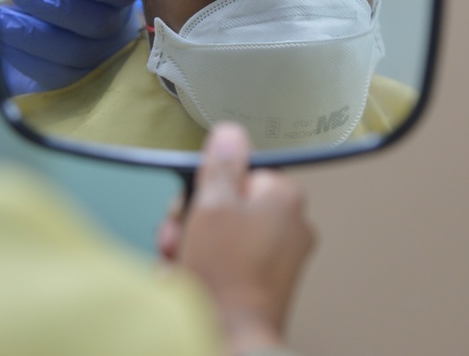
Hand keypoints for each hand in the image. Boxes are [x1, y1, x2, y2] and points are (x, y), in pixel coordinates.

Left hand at [0, 0, 138, 94]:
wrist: (24, 48)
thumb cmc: (45, 4)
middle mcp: (113, 32)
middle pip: (96, 23)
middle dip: (56, 5)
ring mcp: (97, 64)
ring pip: (73, 52)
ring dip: (31, 32)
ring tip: (0, 16)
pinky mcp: (73, 88)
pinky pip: (52, 75)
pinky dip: (24, 55)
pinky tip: (2, 41)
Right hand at [173, 124, 314, 355]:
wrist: (230, 341)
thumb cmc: (225, 278)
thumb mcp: (212, 205)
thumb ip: (222, 164)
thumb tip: (231, 133)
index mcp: (284, 198)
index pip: (237, 172)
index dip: (205, 188)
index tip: (192, 203)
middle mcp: (289, 226)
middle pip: (225, 203)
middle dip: (192, 221)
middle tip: (180, 236)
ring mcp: (279, 258)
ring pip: (220, 235)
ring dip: (190, 246)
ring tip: (181, 265)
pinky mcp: (265, 284)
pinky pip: (226, 262)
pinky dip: (202, 269)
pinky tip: (188, 281)